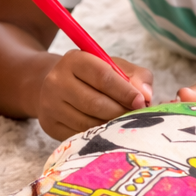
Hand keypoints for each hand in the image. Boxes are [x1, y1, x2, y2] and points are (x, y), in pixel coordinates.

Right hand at [37, 51, 152, 140]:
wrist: (57, 87)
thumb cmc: (92, 77)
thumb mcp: (114, 67)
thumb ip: (135, 76)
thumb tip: (146, 95)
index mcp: (74, 60)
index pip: (102, 76)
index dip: (125, 91)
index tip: (142, 102)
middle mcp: (56, 81)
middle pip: (95, 103)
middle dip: (120, 112)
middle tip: (136, 117)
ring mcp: (50, 104)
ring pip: (88, 122)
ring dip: (111, 126)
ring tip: (123, 124)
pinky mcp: (49, 124)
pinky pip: (79, 135)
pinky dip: (98, 136)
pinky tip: (107, 131)